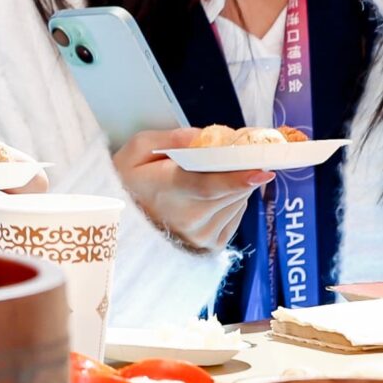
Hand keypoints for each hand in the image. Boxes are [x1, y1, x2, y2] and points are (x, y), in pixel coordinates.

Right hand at [113, 128, 272, 252]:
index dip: (237, 179)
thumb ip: (171, 139)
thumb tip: (203, 137)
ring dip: (235, 184)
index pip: (208, 186)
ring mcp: (200, 235)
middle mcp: (187, 218)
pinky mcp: (210, 245)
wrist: (120, 223)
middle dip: (240, 169)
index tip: (262, 170)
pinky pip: (236, 215)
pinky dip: (232, 200)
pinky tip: (211, 196)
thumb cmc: (128, 183)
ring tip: (209, 177)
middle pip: (232, 190)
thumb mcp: (137, 150)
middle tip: (234, 154)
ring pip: (238, 200)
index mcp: (166, 190)